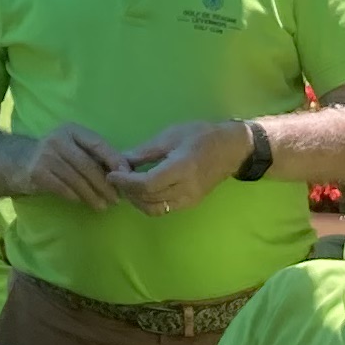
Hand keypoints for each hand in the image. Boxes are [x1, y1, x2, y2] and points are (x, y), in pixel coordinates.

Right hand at [19, 123, 126, 208]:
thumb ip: (94, 155)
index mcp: (72, 130)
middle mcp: (58, 139)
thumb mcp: (73, 148)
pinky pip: (63, 188)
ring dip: (92, 195)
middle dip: (104, 184)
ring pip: (76, 179)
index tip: (126, 175)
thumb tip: (124, 170)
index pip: (98, 143)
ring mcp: (46, 155)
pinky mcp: (37, 172)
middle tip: (116, 199)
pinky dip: (76, 196)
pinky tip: (83, 202)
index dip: (114, 159)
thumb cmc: (56, 156)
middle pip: (88, 164)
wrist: (20, 162)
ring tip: (103, 206)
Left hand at [118, 120, 253, 215]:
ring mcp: (189, 199)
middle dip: (128, 191)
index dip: (126, 182)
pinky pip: (164, 209)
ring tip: (127, 185)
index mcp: (182, 168)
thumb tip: (123, 160)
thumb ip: (146, 151)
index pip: (147, 184)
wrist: (232, 149)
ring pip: (155, 209)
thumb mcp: (172, 136)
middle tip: (116, 178)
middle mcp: (186, 189)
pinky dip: (149, 203)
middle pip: (148, 199)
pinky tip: (142, 190)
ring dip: (137, 200)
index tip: (112, 174)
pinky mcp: (191, 203)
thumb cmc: (202, 136)